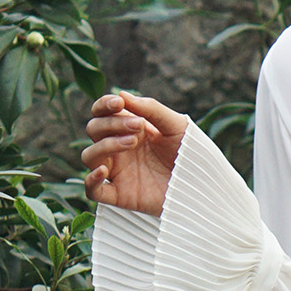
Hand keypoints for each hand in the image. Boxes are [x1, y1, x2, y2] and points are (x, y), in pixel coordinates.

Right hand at [83, 92, 186, 214]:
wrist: (201, 184)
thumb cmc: (188, 153)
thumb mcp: (175, 125)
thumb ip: (151, 109)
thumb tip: (122, 95)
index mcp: (128, 129)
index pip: (101, 113)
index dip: (103, 105)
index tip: (118, 103)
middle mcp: (118, 149)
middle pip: (94, 129)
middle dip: (111, 123)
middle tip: (138, 126)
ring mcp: (116, 172)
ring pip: (89, 156)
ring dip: (105, 145)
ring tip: (132, 142)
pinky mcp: (119, 195)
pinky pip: (91, 190)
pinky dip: (90, 180)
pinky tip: (104, 171)